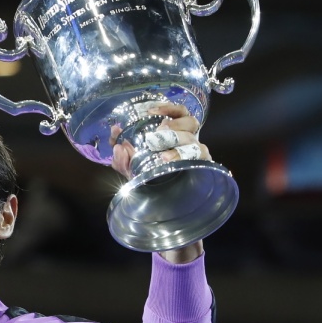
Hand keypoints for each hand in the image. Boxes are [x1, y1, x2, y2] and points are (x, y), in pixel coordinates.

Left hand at [109, 101, 207, 262]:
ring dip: (179, 143)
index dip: (168, 108)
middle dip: (175, 124)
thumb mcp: (130, 171)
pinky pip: (202, 161)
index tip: (150, 110)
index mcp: (174, 137)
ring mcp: (198, 160)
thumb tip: (118, 145)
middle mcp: (190, 145)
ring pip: (198, 142)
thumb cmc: (148, 186)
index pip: (180, 114)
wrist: (162, 215)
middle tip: (158, 131)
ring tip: (161, 153)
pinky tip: (167, 161)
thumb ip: (121, 158)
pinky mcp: (203, 174)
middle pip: (193, 123)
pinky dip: (184, 157)